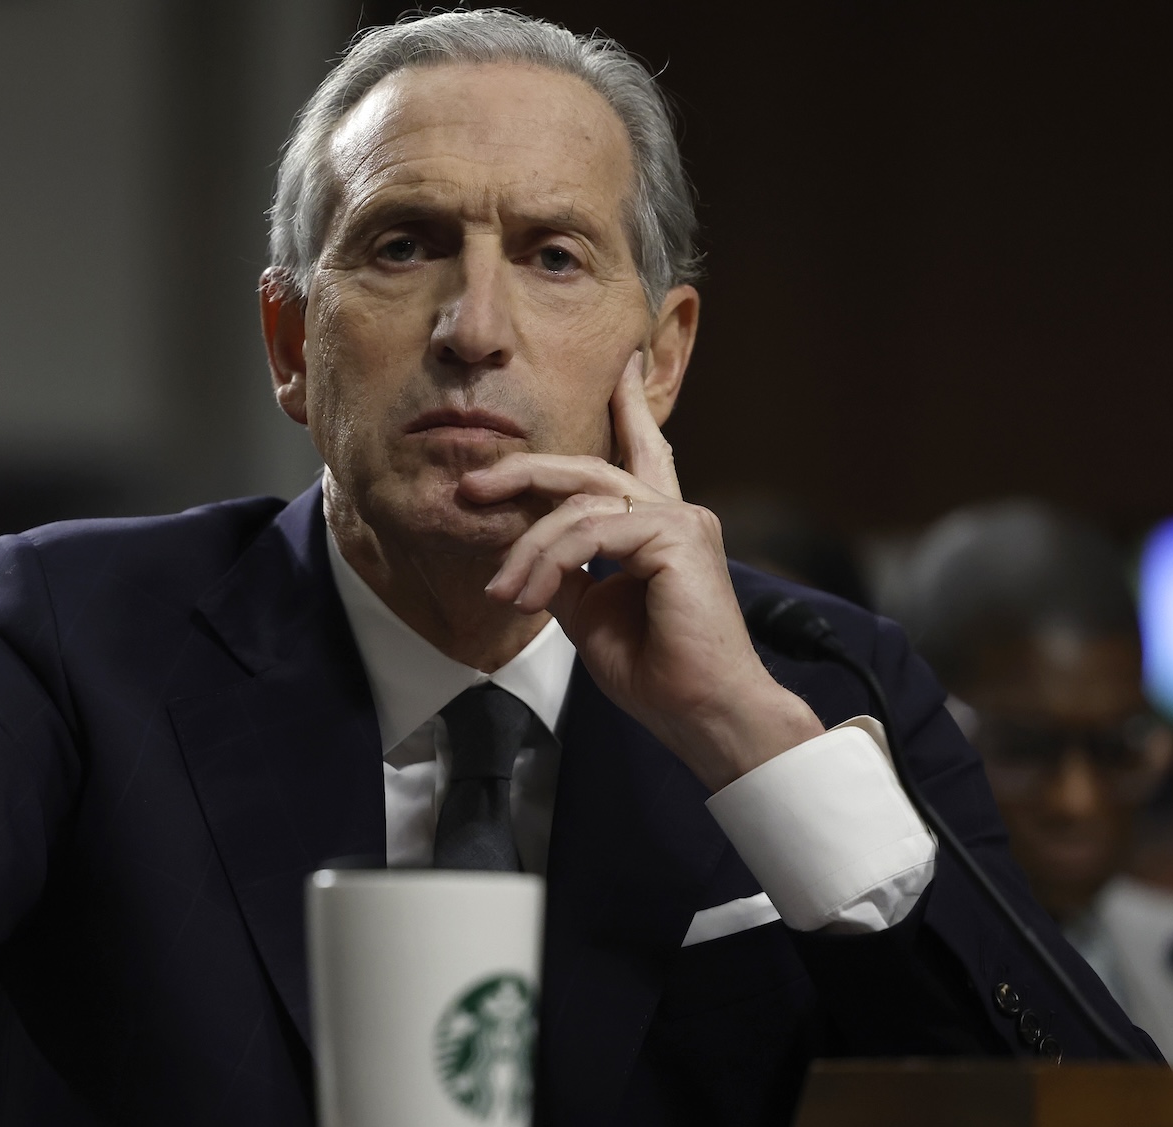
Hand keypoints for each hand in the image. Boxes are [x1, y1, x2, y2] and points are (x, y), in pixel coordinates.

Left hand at [463, 351, 822, 789]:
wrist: (701, 714)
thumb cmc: (658, 676)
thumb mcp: (592, 616)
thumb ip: (567, 576)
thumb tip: (527, 558)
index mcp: (660, 529)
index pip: (643, 454)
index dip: (629, 409)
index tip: (622, 366)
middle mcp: (676, 515)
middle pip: (587, 469)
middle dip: (524, 472)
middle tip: (471, 486)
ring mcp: (680, 520)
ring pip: (576, 507)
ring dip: (526, 551)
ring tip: (503, 595)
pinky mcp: (677, 535)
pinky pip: (589, 533)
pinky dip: (550, 562)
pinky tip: (530, 596)